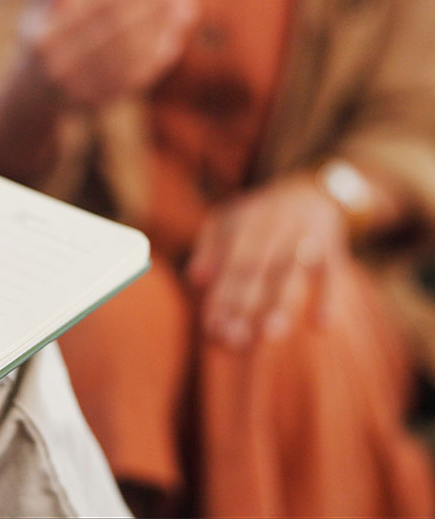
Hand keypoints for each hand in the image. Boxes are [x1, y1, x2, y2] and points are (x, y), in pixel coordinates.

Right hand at [21, 0, 198, 108]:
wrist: (31, 100)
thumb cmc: (42, 43)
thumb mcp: (36, 15)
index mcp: (45, 40)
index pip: (96, 10)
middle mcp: (61, 69)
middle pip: (119, 32)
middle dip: (156, 5)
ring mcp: (81, 91)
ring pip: (133, 56)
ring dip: (164, 29)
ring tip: (187, 5)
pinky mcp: (100, 106)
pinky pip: (136, 79)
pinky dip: (159, 56)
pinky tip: (175, 34)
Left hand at [187, 175, 352, 347]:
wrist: (311, 189)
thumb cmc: (260, 214)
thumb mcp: (229, 218)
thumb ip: (209, 247)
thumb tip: (194, 279)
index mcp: (245, 223)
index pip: (230, 264)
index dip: (221, 296)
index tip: (211, 327)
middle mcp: (274, 228)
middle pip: (256, 271)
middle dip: (243, 306)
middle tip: (232, 339)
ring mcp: (305, 237)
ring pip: (290, 274)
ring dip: (280, 304)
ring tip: (269, 335)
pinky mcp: (334, 247)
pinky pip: (333, 273)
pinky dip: (329, 298)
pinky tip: (321, 326)